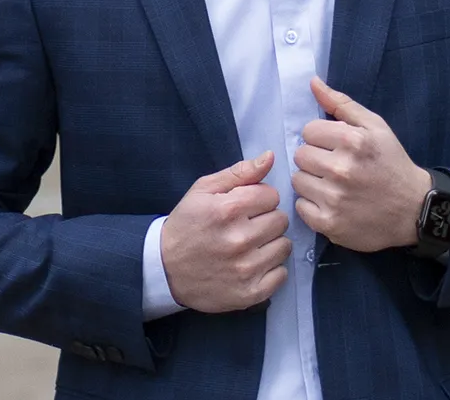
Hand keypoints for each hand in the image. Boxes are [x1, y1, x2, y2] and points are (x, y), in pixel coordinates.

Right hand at [160, 152, 291, 313]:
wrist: (164, 269)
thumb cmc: (186, 225)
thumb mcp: (203, 190)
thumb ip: (239, 173)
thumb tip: (270, 157)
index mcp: (228, 210)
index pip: (272, 195)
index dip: (259, 199)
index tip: (245, 207)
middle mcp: (239, 239)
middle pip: (281, 220)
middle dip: (266, 220)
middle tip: (247, 226)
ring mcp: (245, 269)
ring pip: (284, 247)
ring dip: (270, 244)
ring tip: (249, 246)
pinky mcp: (249, 293)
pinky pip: (281, 275)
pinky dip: (271, 270)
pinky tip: (252, 265)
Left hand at [292, 78, 430, 253]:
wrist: (414, 210)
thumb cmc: (392, 163)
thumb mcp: (375, 127)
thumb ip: (341, 104)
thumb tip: (313, 83)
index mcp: (353, 141)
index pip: (308, 131)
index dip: (321, 138)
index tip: (336, 147)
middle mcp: (342, 169)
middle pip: (300, 155)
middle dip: (315, 158)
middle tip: (335, 167)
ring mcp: (334, 198)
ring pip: (297, 180)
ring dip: (312, 181)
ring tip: (334, 185)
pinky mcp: (329, 223)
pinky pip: (300, 206)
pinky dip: (312, 205)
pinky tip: (332, 203)